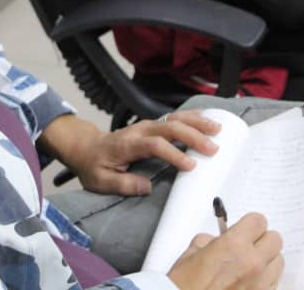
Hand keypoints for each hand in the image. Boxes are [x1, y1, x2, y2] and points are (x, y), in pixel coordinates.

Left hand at [63, 111, 220, 195]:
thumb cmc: (95, 165)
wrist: (87, 147)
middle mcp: (139, 130)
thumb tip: (147, 187)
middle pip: (170, 127)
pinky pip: (174, 117)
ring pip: (174, 118)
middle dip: (193, 136)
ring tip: (217, 128)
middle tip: (213, 148)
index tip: (191, 166)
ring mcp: (147, 125)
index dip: (174, 153)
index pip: (155, 145)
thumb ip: (123, 184)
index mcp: (128, 144)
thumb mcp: (101, 181)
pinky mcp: (152, 125)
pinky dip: (192, 117)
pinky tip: (206, 119)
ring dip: (196, 122)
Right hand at [168, 214, 284, 289]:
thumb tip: (219, 240)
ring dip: (266, 262)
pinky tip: (248, 284)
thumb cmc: (184, 287)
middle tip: (248, 246)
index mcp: (233, 246)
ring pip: (278, 263)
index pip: (259, 221)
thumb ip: (210, 241)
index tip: (246, 229)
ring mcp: (260, 285)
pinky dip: (264, 282)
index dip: (251, 224)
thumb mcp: (190, 255)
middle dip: (262, 241)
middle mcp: (252, 264)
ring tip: (248, 268)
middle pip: (275, 240)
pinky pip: (273, 284)